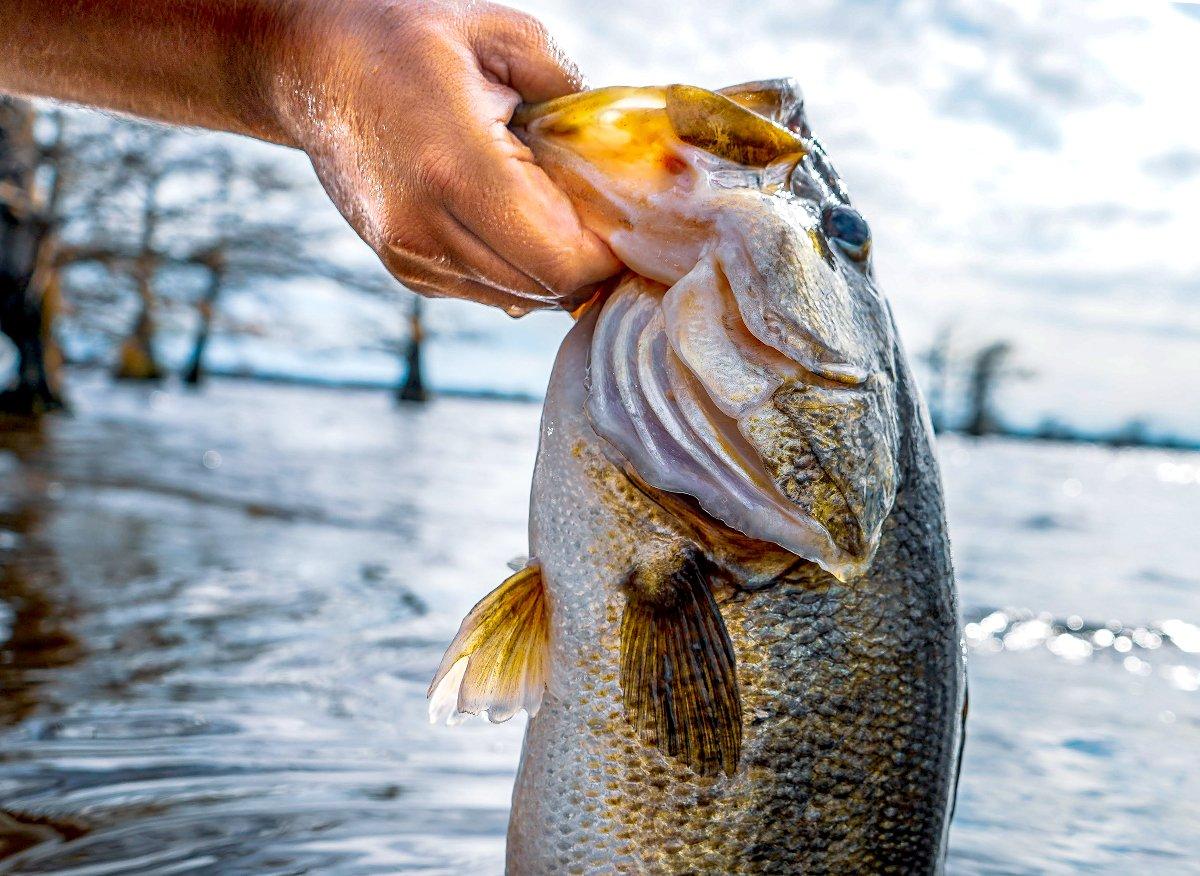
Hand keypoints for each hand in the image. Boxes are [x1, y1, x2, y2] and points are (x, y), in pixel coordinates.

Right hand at [274, 0, 620, 313]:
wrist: (310, 68)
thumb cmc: (408, 40)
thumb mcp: (501, 36)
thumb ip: (572, 94)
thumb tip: (621, 152)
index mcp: (455, 166)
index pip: (561, 260)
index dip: (607, 253)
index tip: (623, 217)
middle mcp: (425, 226)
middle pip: (546, 288)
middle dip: (588, 262)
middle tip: (601, 215)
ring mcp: (411, 255)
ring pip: (519, 297)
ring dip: (553, 267)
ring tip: (554, 209)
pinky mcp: (405, 269)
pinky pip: (488, 291)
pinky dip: (517, 268)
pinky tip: (512, 218)